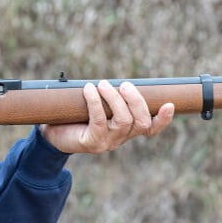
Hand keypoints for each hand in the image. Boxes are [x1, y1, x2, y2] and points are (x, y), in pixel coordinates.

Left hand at [40, 81, 174, 153]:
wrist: (52, 134)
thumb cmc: (76, 116)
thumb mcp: (97, 106)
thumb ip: (110, 97)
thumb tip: (118, 79)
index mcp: (127, 130)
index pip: (151, 129)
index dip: (163, 119)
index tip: (169, 104)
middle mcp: (120, 138)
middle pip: (141, 122)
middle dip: (136, 100)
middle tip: (125, 84)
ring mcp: (107, 142)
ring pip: (123, 121)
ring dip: (115, 99)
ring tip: (104, 84)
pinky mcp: (91, 143)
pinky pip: (99, 121)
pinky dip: (96, 102)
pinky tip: (89, 89)